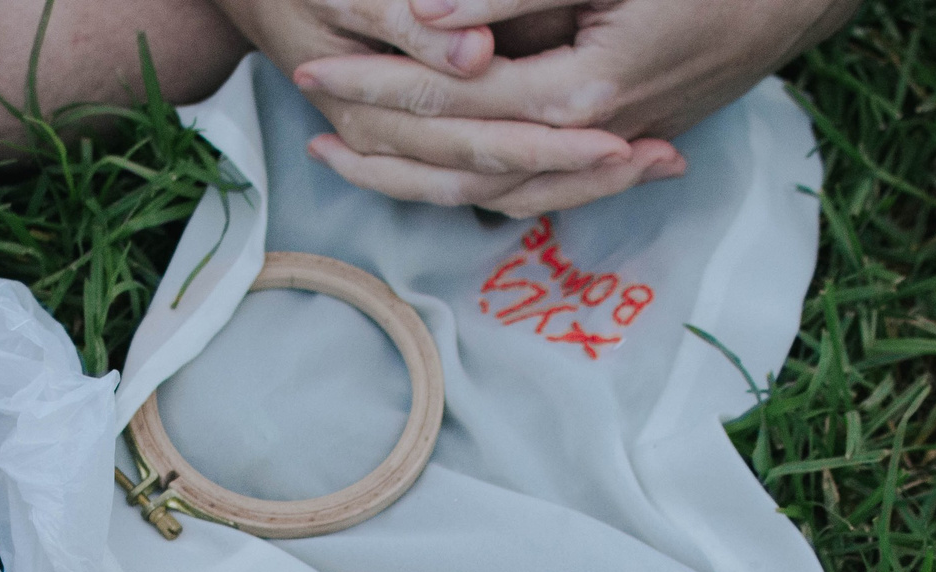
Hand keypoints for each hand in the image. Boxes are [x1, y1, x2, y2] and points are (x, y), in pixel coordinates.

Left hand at [292, 0, 859, 214]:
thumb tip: (424, 17)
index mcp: (583, 93)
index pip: (450, 102)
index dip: (374, 84)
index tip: (310, 67)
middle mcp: (594, 141)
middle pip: (457, 162)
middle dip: (375, 139)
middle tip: (306, 115)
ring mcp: (615, 152)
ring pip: (492, 191)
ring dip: (414, 177)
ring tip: (347, 155)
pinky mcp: (630, 147)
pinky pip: (539, 191)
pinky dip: (479, 188)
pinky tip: (439, 176)